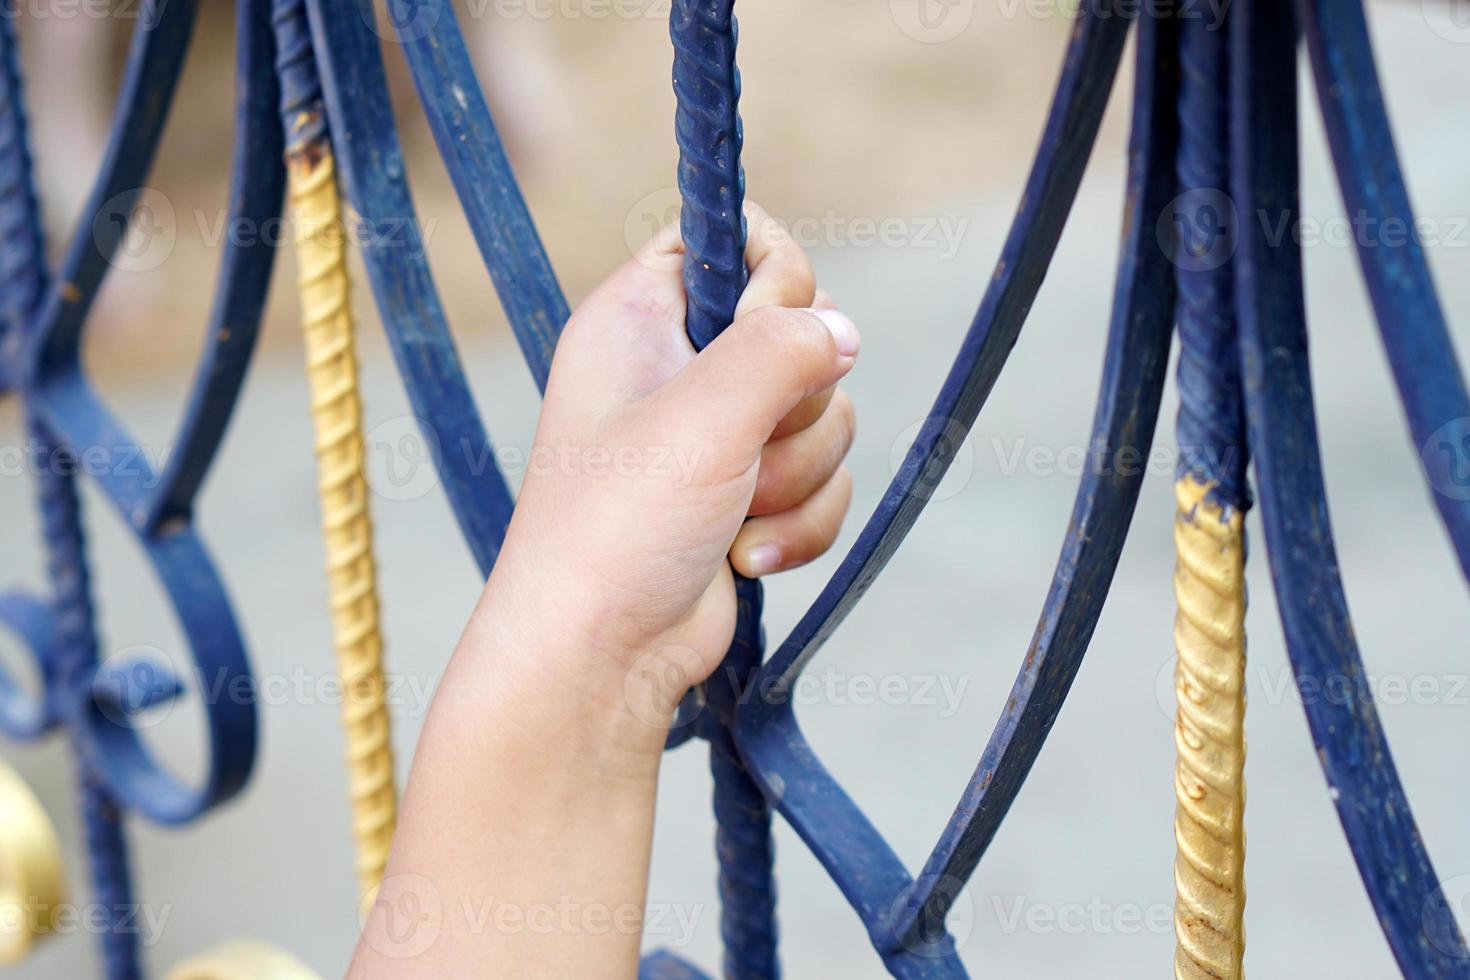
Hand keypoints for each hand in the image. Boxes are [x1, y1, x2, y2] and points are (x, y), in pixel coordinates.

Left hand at [468, 202, 858, 735]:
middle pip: (802, 329)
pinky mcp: (751, 493)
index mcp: (641, 317)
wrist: (602, 657)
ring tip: (732, 516)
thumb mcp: (701, 416)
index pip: (731, 237)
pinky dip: (801, 523)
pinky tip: (746, 557)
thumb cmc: (617, 529)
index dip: (771, 275)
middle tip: (741, 448)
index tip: (761, 329)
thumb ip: (780, 348)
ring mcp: (719, 433)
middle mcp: (680, 365)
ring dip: (798, 477)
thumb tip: (843, 328)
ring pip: (827, 413)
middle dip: (795, 407)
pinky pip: (826, 479)